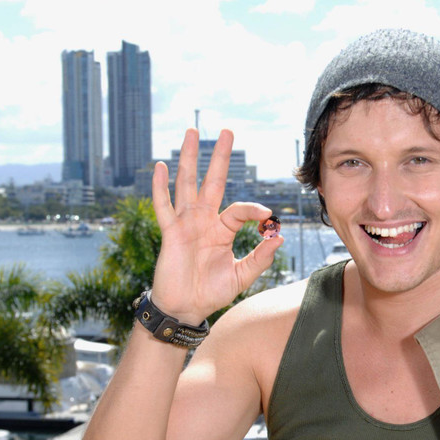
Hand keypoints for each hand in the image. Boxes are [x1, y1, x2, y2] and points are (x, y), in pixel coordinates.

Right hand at [150, 128, 282, 322]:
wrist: (186, 308)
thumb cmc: (211, 293)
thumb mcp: (242, 275)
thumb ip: (261, 257)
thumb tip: (280, 236)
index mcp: (222, 230)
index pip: (240, 210)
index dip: (255, 211)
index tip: (269, 219)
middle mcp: (204, 221)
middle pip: (213, 181)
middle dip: (220, 157)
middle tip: (227, 131)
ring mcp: (185, 224)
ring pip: (187, 184)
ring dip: (190, 158)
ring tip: (191, 133)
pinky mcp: (170, 232)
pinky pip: (163, 206)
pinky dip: (160, 187)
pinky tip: (160, 166)